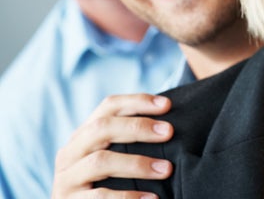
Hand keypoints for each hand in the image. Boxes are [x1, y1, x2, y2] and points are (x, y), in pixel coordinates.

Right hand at [51, 93, 174, 198]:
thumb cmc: (103, 184)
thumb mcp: (110, 158)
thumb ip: (128, 141)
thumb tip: (167, 126)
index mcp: (83, 136)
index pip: (109, 107)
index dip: (137, 102)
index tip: (167, 104)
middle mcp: (70, 153)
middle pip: (102, 128)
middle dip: (138, 127)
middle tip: (169, 132)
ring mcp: (66, 179)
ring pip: (100, 161)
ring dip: (137, 163)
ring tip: (166, 169)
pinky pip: (100, 197)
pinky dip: (128, 197)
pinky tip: (151, 198)